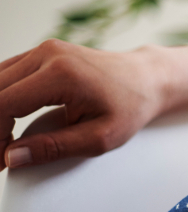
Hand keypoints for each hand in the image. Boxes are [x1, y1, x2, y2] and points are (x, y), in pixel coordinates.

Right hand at [0, 40, 163, 170]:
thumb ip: (54, 148)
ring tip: (4, 141)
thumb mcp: (99, 137)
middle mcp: (47, 55)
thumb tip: (11, 158)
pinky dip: (1, 98)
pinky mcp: (43, 52)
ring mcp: (43, 50)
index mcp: (60, 74)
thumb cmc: (131, 107)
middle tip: (1, 155)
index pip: (3, 105)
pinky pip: (6, 74)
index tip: (0, 161)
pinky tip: (8, 122)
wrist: (148, 78)